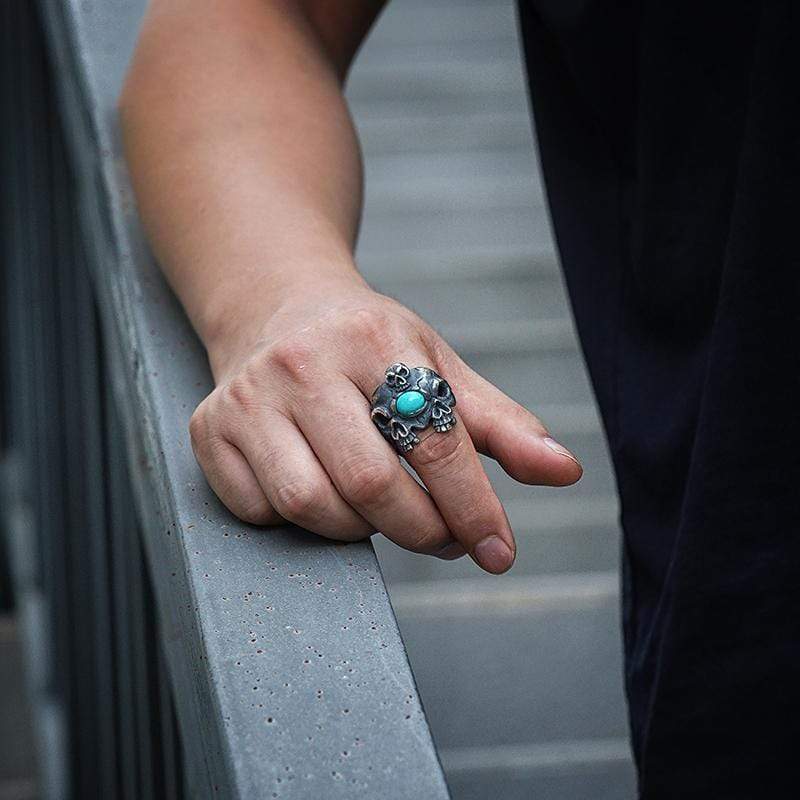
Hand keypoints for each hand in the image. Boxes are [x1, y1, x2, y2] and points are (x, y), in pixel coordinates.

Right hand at [189, 280, 581, 573]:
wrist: (278, 309)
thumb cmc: (369, 347)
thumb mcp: (437, 367)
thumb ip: (500, 424)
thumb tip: (565, 473)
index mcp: (373, 339)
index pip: (433, 439)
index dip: (473, 506)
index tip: (498, 551)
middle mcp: (303, 363)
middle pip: (371, 484)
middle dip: (420, 529)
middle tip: (442, 536)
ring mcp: (247, 398)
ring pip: (312, 506)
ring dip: (358, 529)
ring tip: (376, 507)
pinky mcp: (209, 429)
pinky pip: (259, 510)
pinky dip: (298, 521)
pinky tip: (318, 488)